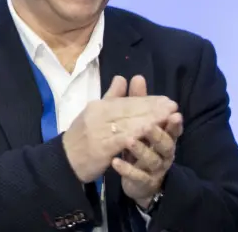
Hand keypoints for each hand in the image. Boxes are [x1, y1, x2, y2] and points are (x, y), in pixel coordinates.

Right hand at [62, 75, 177, 182]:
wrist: (65, 160)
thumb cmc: (82, 137)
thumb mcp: (93, 114)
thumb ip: (110, 98)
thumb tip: (122, 78)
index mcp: (97, 106)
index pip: (126, 101)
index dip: (147, 100)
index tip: (166, 101)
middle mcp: (97, 115)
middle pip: (129, 110)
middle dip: (152, 108)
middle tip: (172, 106)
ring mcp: (98, 130)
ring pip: (127, 122)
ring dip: (149, 119)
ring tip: (167, 117)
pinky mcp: (101, 146)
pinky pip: (120, 138)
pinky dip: (135, 133)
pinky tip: (149, 131)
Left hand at [114, 74, 183, 208]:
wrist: (134, 176)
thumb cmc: (139, 144)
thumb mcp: (136, 121)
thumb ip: (137, 101)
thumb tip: (136, 76)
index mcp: (164, 136)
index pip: (171, 127)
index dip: (173, 121)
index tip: (174, 111)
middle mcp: (163, 152)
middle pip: (165, 143)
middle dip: (158, 134)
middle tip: (147, 126)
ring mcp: (154, 169)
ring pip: (151, 159)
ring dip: (140, 150)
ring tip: (127, 141)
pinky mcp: (143, 181)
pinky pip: (136, 176)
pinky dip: (126, 169)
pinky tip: (114, 162)